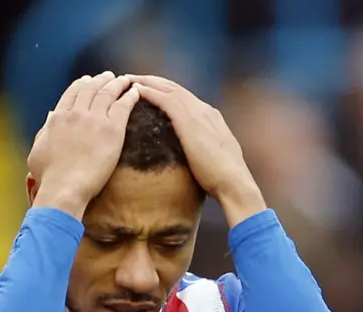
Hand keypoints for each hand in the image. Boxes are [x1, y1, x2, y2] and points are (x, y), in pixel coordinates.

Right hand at [29, 72, 139, 218]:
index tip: (87, 80)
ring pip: (108, 93)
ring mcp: (94, 120)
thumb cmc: (49, 178)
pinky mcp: (112, 130)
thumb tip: (50, 117)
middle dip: (100, 80)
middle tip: (108, 76)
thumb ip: (43, 132)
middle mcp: (76, 114)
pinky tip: (135, 92)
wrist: (65, 188)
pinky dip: (130, 96)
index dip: (81, 85)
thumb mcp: (37, 152)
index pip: (71, 94)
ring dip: (116, 84)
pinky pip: (123, 106)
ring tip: (124, 80)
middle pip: (91, 90)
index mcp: (58, 118)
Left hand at [129, 75, 265, 227]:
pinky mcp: (189, 121)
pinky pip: (165, 99)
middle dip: (154, 81)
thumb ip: (204, 152)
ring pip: (168, 89)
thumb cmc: (224, 180)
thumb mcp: (213, 160)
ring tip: (129, 79)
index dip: (166, 93)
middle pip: (174, 88)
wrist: (234, 182)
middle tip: (134, 79)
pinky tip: (135, 90)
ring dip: (147, 82)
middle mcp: (204, 110)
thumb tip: (197, 160)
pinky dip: (149, 92)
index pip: (185, 99)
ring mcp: (197, 113)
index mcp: (211, 118)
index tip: (151, 91)